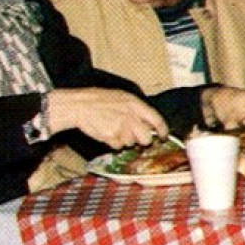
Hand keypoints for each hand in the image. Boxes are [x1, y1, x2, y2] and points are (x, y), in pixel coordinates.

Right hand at [46, 87, 168, 149]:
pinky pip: (118, 146)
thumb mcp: (122, 98)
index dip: (162, 130)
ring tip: (113, 128)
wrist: (81, 105)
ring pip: (131, 143)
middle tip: (134, 136)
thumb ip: (137, 110)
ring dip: (124, 140)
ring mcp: (122, 128)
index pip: (157, 120)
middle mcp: (131, 117)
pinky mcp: (112, 137)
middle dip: (142, 140)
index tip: (163, 136)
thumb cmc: (101, 100)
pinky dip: (113, 143)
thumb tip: (149, 125)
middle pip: (146, 138)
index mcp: (135, 104)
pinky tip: (107, 132)